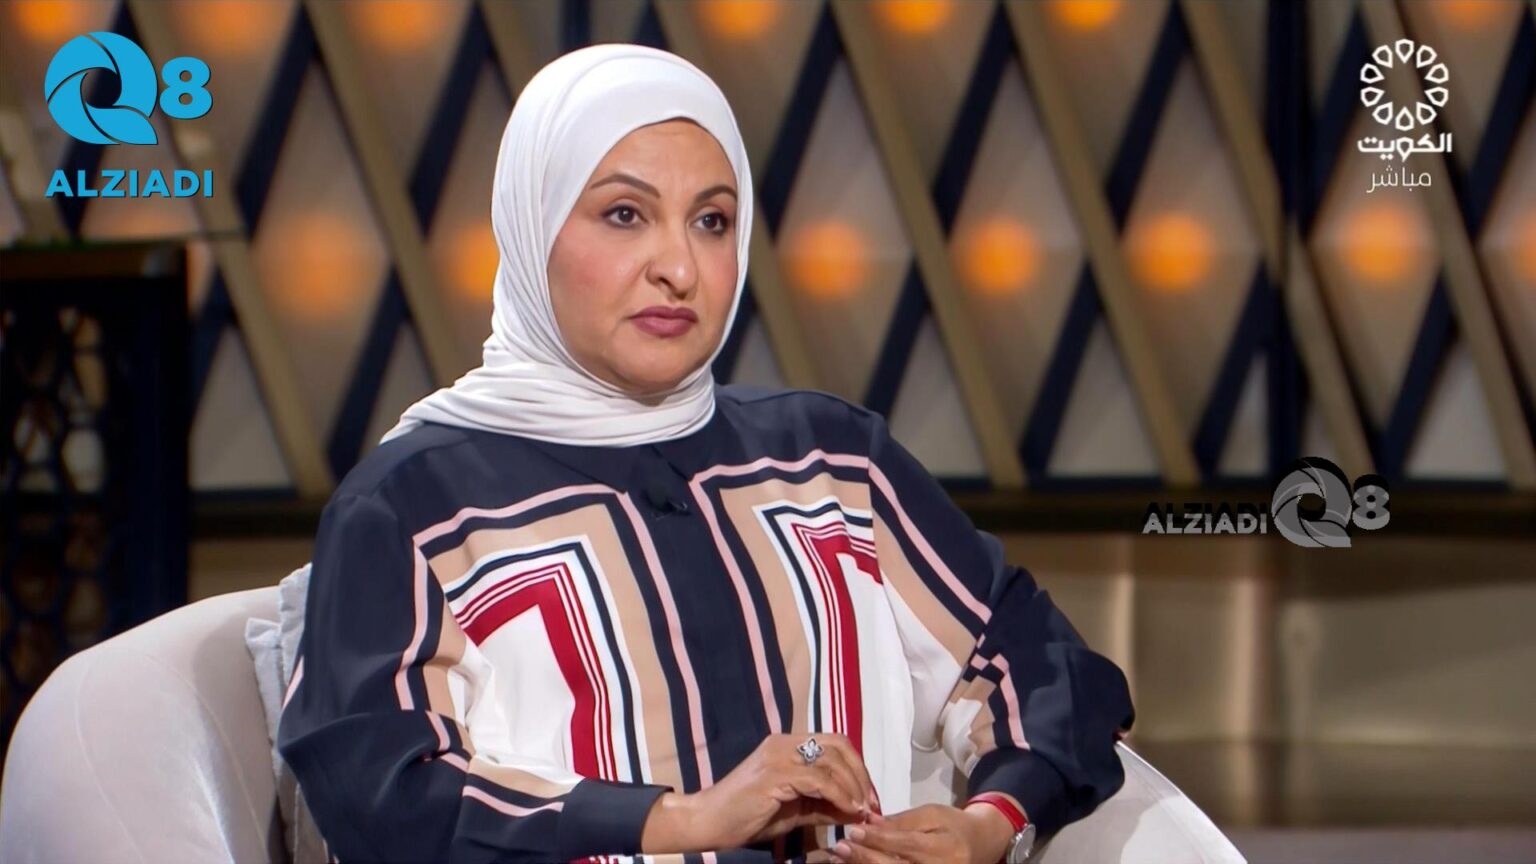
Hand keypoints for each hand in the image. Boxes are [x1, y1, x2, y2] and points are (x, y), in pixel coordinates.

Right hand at [640, 733, 879, 852]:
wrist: (707, 822)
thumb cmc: (747, 817)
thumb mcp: (795, 811)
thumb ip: (825, 807)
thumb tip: (859, 811)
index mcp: (787, 745)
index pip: (835, 743)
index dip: (858, 768)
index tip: (869, 798)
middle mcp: (784, 743)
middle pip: (839, 745)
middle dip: (862, 775)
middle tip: (872, 805)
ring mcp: (778, 755)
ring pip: (832, 760)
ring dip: (854, 786)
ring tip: (862, 811)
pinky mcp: (774, 774)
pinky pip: (819, 779)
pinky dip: (839, 794)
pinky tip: (847, 810)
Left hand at [828, 803, 1015, 863]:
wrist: (978, 845)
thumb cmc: (953, 825)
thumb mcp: (932, 814)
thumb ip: (901, 821)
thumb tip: (869, 823)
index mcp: (945, 849)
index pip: (906, 845)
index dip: (878, 840)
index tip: (854, 831)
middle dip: (865, 858)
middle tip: (840, 846)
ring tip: (840, 858)